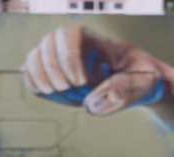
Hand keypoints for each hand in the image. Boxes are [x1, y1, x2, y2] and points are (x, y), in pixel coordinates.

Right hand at [21, 25, 164, 115]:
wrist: (137, 84)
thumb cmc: (142, 78)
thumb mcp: (143, 82)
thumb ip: (124, 90)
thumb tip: (92, 105)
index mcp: (94, 39)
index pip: (69, 33)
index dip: (67, 56)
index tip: (80, 82)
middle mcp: (73, 45)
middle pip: (47, 42)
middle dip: (52, 68)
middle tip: (67, 89)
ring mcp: (59, 60)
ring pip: (34, 56)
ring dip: (39, 75)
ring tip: (56, 91)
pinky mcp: (52, 76)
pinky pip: (30, 74)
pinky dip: (33, 83)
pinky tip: (47, 93)